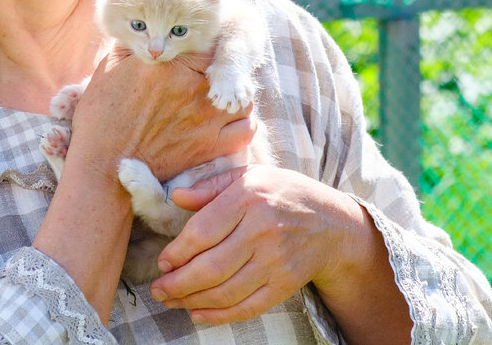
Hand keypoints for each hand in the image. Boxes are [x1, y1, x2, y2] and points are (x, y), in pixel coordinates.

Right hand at [68, 51, 252, 182]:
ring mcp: (205, 117)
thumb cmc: (101, 115)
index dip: (202, 46)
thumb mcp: (110, 66)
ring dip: (235, 94)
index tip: (196, 53)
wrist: (103, 165)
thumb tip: (148, 30)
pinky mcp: (210, 146)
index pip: (206, 41)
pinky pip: (246, 129)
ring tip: (221, 97)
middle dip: (220, 69)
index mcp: (169, 63)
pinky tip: (228, 120)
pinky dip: (243, 121)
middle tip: (208, 76)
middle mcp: (192, 87)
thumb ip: (134, 43)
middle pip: (226, 67)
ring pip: (242, 96)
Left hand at [149, 165, 368, 324]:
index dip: (177, 251)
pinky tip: (198, 313)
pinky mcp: (285, 284)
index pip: (202, 230)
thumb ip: (210, 186)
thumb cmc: (283, 193)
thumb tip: (176, 197)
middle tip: (158, 289)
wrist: (333, 223)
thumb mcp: (249, 175)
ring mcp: (276, 260)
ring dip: (192, 301)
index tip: (162, 262)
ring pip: (226, 291)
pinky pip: (247, 306)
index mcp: (248, 197)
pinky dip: (220, 315)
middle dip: (178, 283)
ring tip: (172, 301)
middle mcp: (262, 229)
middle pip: (211, 266)